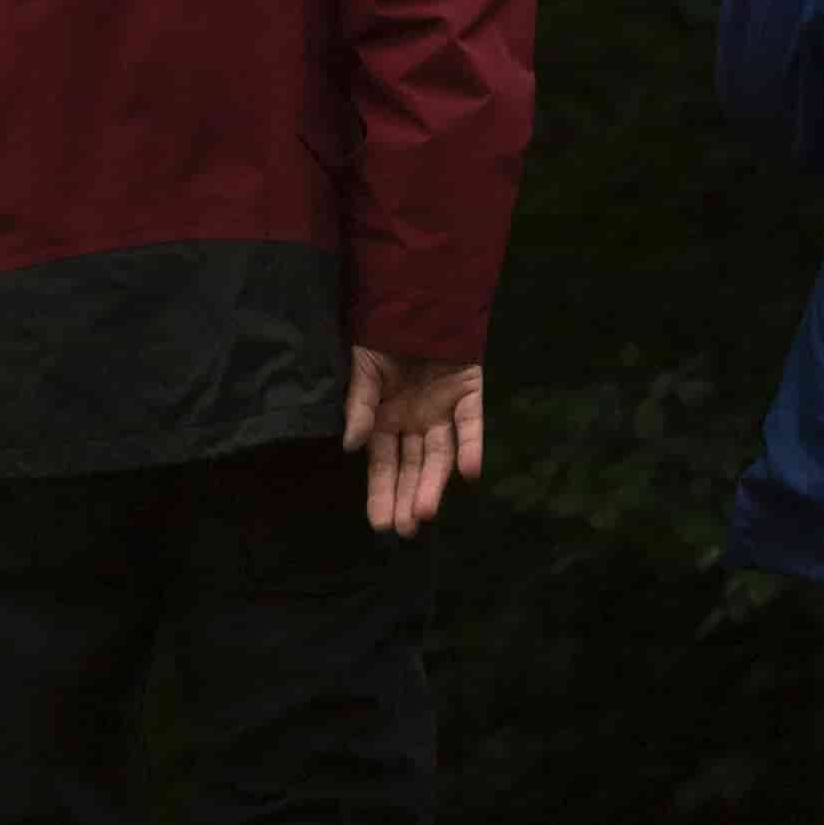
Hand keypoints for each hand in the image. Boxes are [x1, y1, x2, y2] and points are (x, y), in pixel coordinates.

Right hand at [341, 349, 483, 536]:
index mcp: (385, 419)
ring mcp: (443, 409)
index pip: (384, 465)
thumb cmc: (380, 333)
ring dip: (434, 482)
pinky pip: (472, 423)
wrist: (414, 295)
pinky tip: (470, 471)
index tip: (381, 524)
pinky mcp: (469, 392)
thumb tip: (351, 447)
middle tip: (405, 529)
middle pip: (412, 467)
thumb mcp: (361, 367)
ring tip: (425, 511)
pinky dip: (472, 445)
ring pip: (440, 454)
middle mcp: (415, 421)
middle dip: (408, 497)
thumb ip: (359, 405)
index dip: (383, 493)